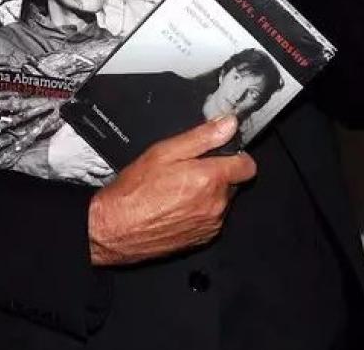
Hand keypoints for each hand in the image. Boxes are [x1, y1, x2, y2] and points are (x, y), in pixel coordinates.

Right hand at [48, 123, 113, 185]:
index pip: (102, 148)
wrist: (47, 159)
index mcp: (86, 145)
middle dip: (111, 162)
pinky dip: (95, 181)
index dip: (110, 149)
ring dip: (107, 171)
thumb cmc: (56, 145)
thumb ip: (73, 124)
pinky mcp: (79, 175)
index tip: (115, 149)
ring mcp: (84, 167)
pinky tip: (99, 181)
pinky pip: (89, 179)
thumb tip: (77, 116)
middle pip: (104, 161)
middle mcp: (88, 157)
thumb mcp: (65, 129)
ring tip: (111, 170)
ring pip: (99, 170)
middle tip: (117, 162)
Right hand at [88, 116, 255, 265]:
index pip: (247, 166)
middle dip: (218, 173)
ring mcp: (211, 224)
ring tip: (178, 188)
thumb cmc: (136, 190)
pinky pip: (212, 218)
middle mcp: (216, 204)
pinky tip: (176, 205)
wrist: (116, 228)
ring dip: (209, 193)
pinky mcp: (202, 239)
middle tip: (189, 168)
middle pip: (234, 183)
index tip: (221, 152)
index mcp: (210, 179)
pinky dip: (200, 210)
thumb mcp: (165, 151)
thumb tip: (229, 124)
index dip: (236, 155)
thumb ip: (202, 137)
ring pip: (222, 201)